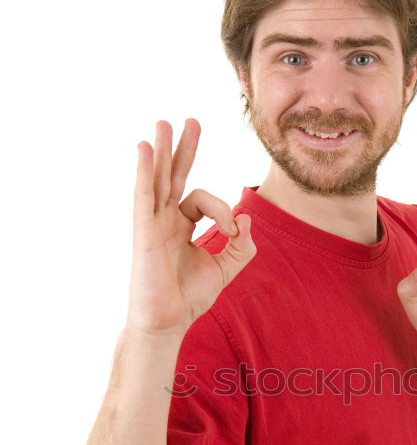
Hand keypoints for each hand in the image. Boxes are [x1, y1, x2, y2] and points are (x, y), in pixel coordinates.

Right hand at [127, 118, 256, 335]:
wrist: (167, 323)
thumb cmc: (188, 298)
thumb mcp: (225, 269)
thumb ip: (241, 246)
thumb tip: (246, 217)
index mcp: (180, 226)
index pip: (203, 200)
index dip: (224, 211)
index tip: (234, 232)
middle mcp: (163, 220)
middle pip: (174, 176)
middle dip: (183, 148)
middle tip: (191, 121)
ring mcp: (151, 224)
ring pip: (157, 179)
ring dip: (161, 151)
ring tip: (164, 124)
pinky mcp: (143, 232)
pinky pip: (143, 195)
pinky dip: (145, 171)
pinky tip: (146, 149)